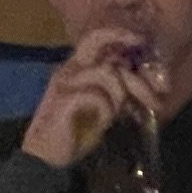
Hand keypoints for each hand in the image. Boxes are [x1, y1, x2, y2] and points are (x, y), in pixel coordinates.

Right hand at [19, 29, 163, 170]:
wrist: (47, 157)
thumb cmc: (76, 132)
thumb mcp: (103, 105)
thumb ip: (116, 90)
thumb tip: (145, 79)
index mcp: (76, 69)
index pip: (96, 40)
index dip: (119, 35)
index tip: (141, 39)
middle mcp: (69, 70)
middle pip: (95, 38)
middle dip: (121, 35)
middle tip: (140, 41)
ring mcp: (66, 84)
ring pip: (108, 73)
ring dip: (122, 94)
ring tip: (121, 113)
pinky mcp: (64, 100)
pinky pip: (97, 96)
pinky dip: (107, 110)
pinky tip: (103, 122)